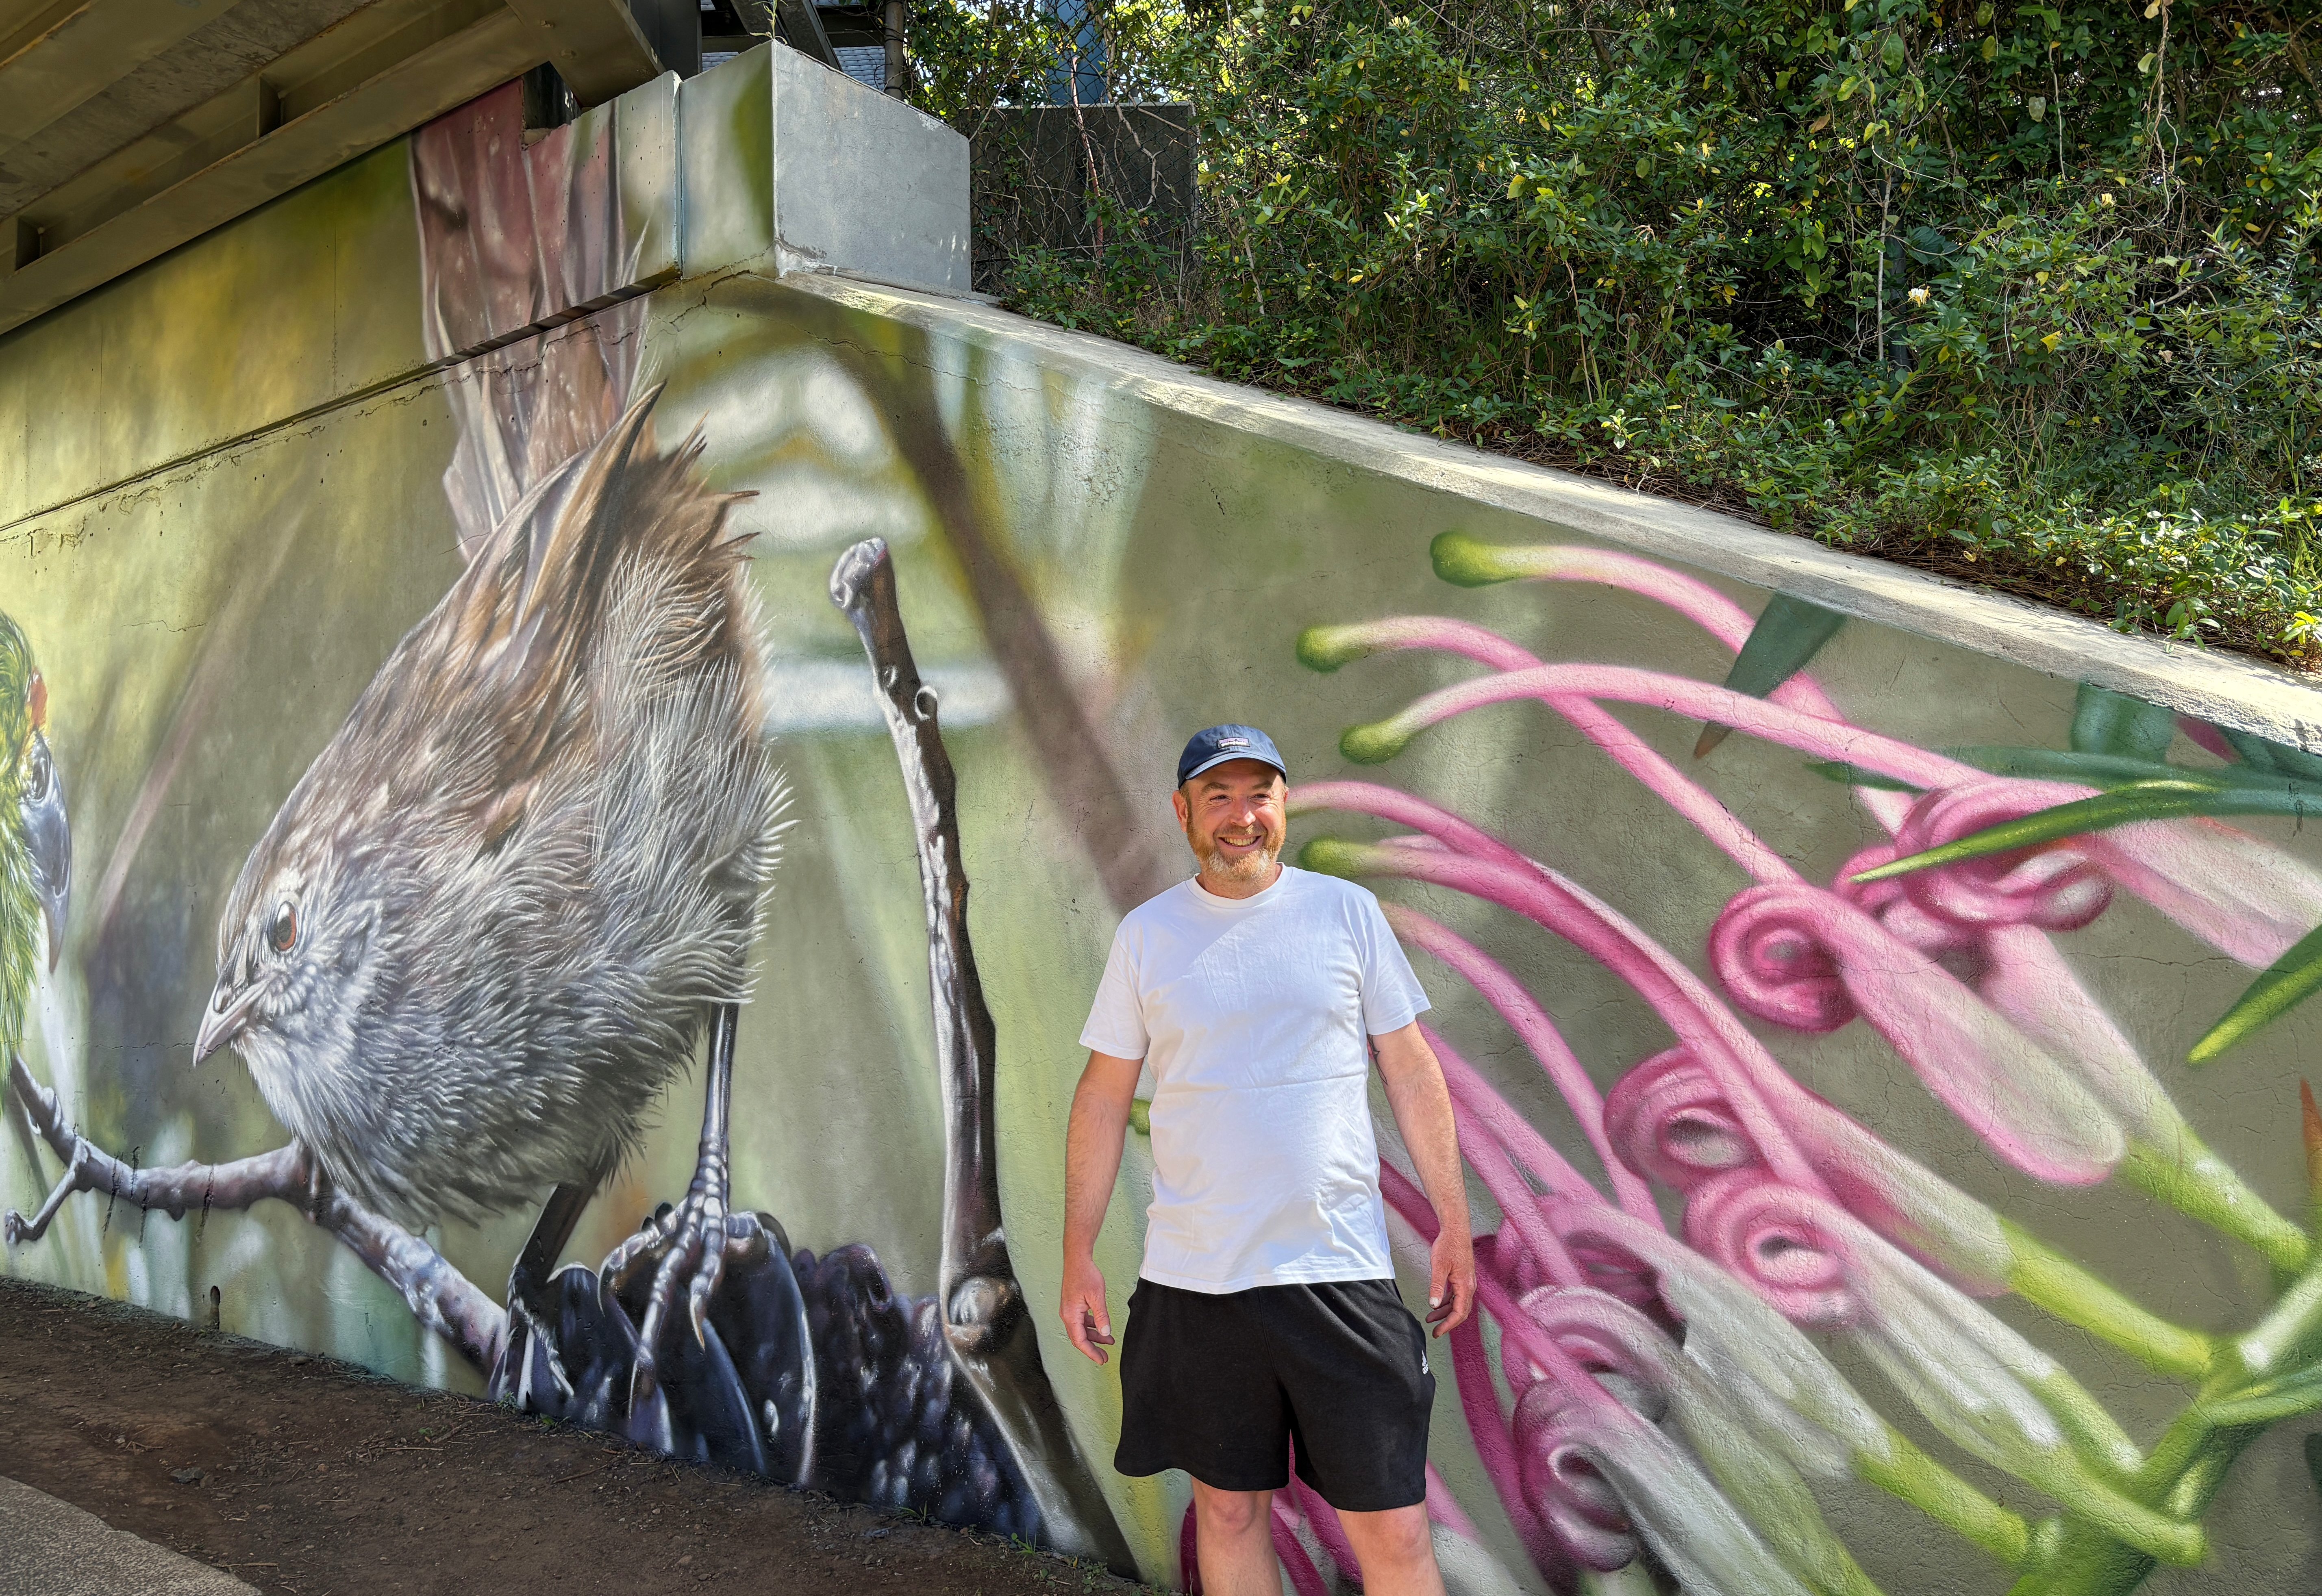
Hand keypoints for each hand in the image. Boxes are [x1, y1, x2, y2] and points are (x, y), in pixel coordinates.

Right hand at [1060, 1252, 1114, 1363]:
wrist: (1077, 1260)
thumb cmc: (1085, 1274)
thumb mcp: (1097, 1296)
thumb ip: (1101, 1316)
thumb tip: (1105, 1333)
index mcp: (1070, 1315)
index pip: (1080, 1340)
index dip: (1091, 1352)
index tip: (1101, 1359)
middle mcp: (1067, 1315)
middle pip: (1079, 1338)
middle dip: (1092, 1348)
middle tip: (1105, 1357)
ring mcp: (1069, 1310)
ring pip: (1080, 1330)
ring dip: (1094, 1337)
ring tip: (1108, 1341)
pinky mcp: (1072, 1305)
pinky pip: (1081, 1322)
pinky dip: (1091, 1327)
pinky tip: (1101, 1327)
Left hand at [1424, 1221, 1474, 1337]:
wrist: (1456, 1230)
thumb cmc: (1449, 1245)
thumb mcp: (1439, 1266)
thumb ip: (1436, 1286)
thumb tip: (1433, 1304)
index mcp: (1465, 1286)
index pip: (1459, 1313)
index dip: (1448, 1325)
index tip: (1438, 1333)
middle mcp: (1469, 1286)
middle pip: (1460, 1312)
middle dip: (1447, 1322)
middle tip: (1435, 1331)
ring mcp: (1467, 1282)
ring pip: (1458, 1304)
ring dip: (1445, 1313)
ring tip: (1431, 1318)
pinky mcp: (1463, 1278)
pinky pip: (1456, 1296)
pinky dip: (1447, 1302)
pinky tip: (1438, 1304)